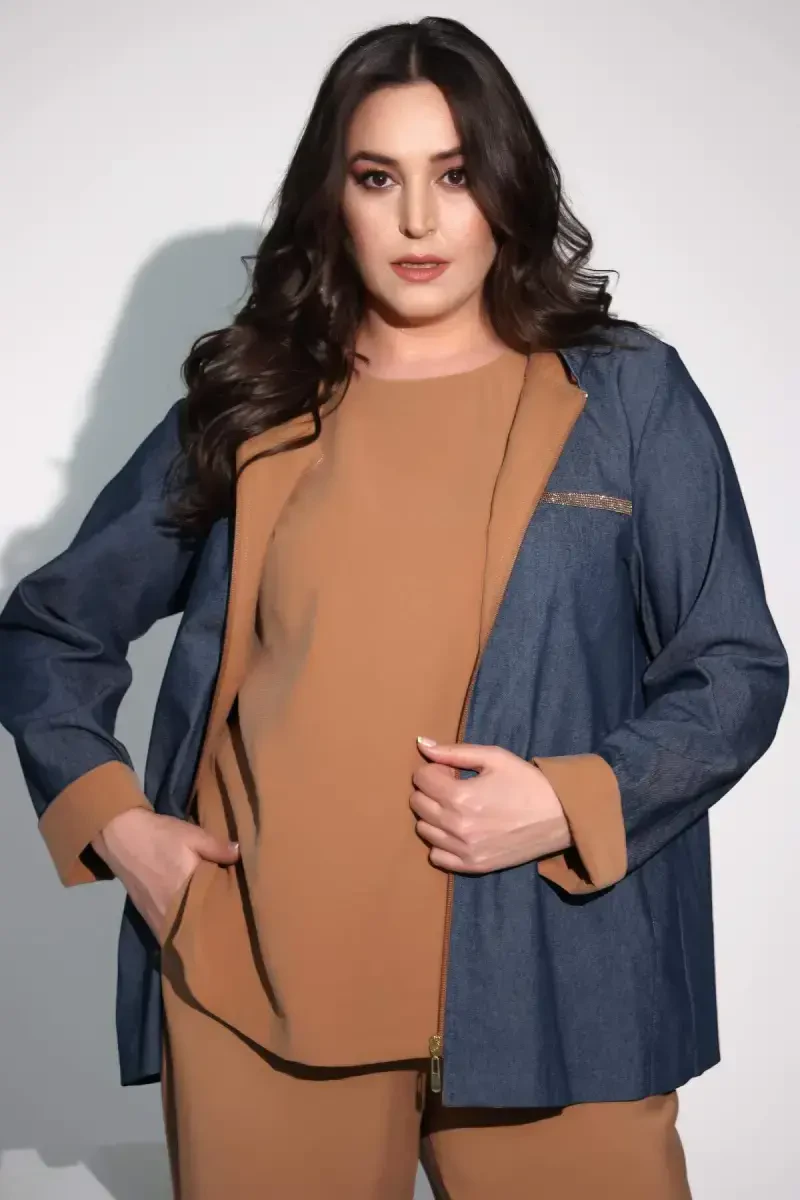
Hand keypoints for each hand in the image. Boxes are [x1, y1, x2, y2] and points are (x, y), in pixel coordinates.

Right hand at [91, 808, 239, 943]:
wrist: (122, 837)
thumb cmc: (160, 836)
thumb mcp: (193, 835)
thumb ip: (218, 848)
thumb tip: (240, 855)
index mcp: (186, 891)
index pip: (213, 912)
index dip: (227, 914)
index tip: (242, 914)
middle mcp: (171, 911)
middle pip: (198, 927)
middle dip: (213, 927)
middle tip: (231, 923)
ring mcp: (157, 918)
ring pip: (183, 933)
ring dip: (196, 930)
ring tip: (214, 927)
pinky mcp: (147, 918)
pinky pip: (169, 932)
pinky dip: (181, 930)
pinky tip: (192, 925)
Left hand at [410, 738, 570, 873]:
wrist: (560, 816)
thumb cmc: (527, 782)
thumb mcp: (494, 757)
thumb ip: (454, 752)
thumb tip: (421, 744)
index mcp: (460, 796)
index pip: (421, 779)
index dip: (434, 770)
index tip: (452, 771)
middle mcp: (457, 826)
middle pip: (417, 804)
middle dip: (431, 790)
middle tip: (455, 787)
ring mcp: (464, 850)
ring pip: (424, 830)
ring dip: (434, 815)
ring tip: (458, 808)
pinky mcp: (473, 866)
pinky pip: (436, 857)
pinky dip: (441, 843)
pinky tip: (459, 831)